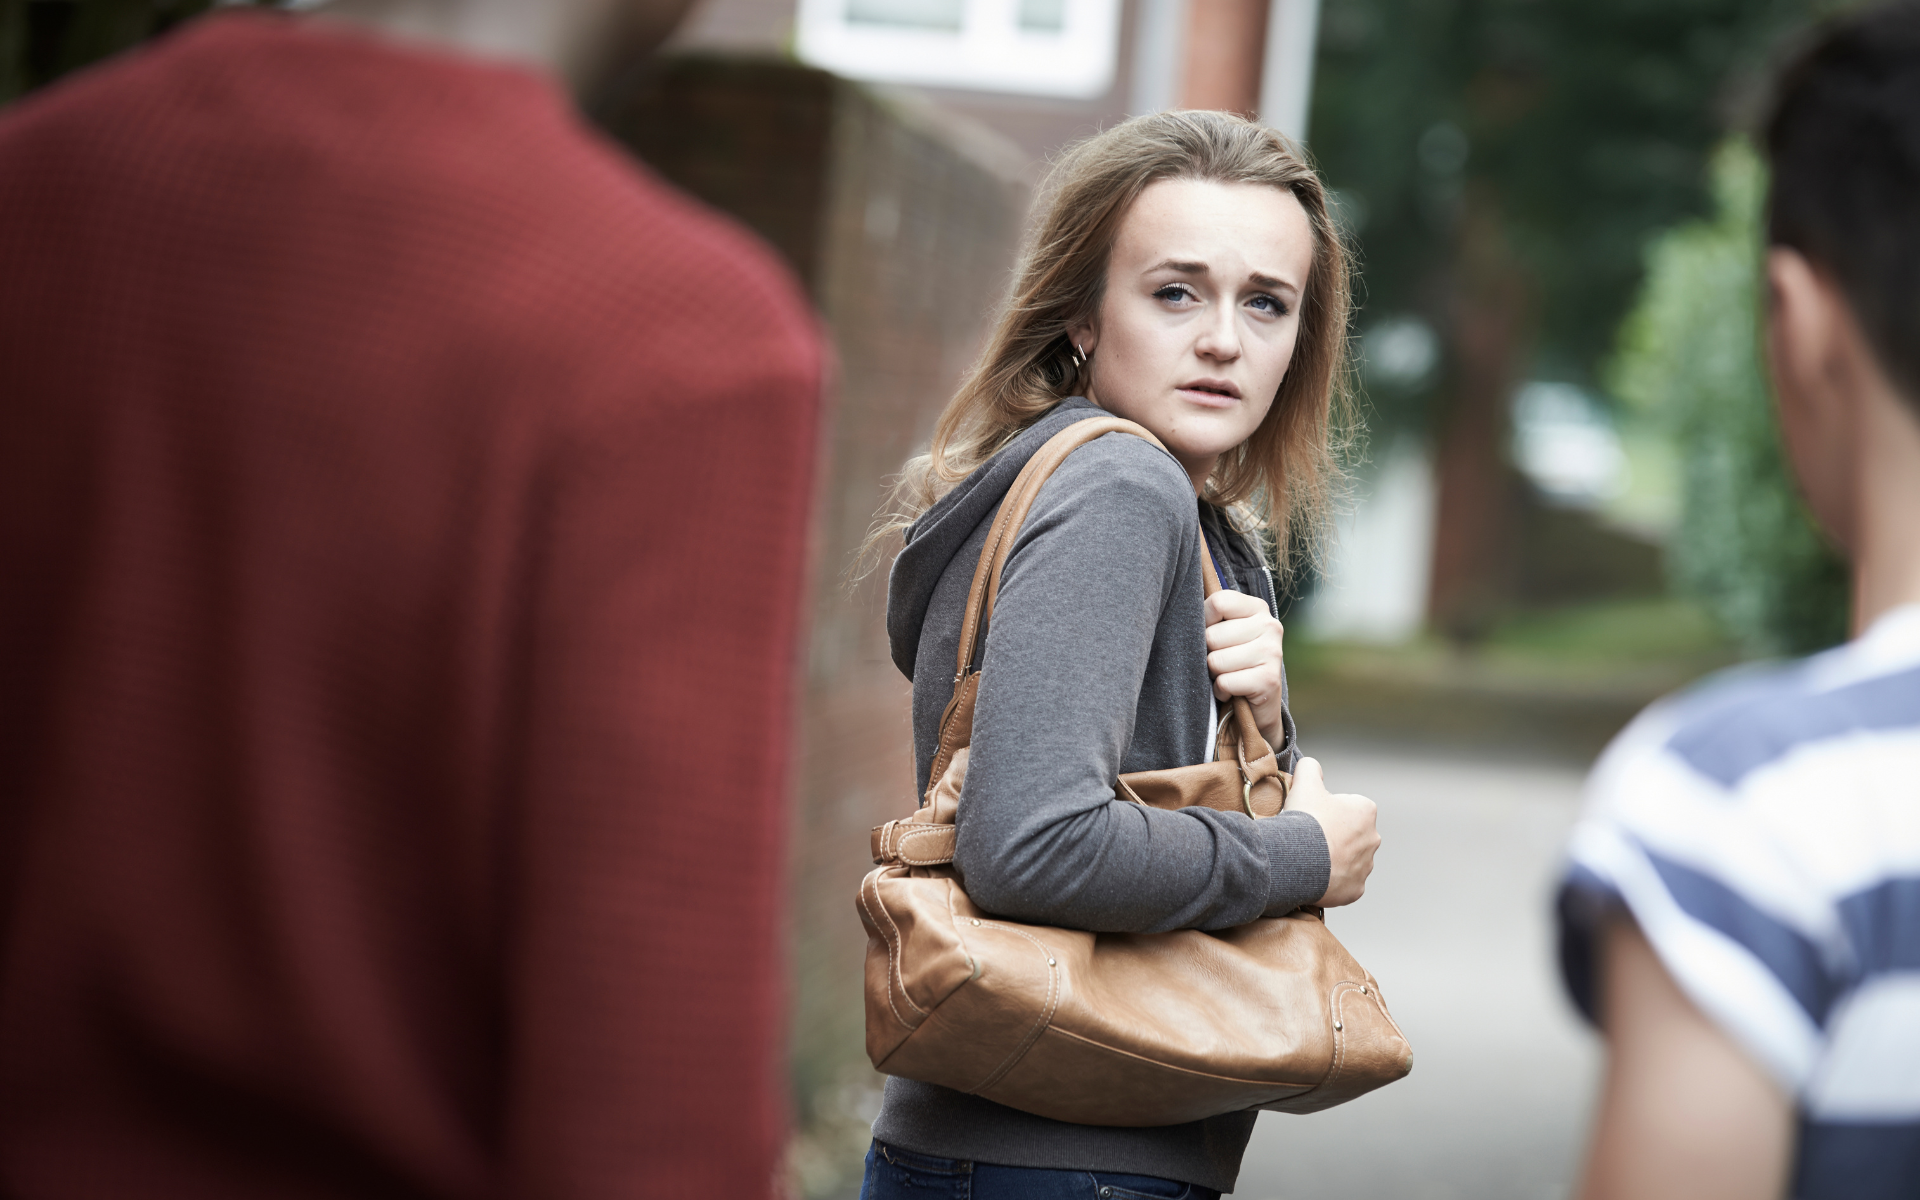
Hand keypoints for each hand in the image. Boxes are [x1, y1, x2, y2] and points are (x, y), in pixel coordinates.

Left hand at [1203, 588, 1285, 748]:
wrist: (1257, 707)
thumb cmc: (1233, 663)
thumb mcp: (1224, 633)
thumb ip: (1210, 617)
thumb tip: (1183, 609)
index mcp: (1257, 608)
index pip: (1218, 602)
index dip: (1203, 621)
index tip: (1208, 634)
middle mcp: (1270, 626)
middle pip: (1212, 635)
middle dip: (1208, 654)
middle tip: (1221, 663)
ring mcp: (1273, 653)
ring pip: (1216, 660)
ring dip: (1214, 674)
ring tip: (1227, 676)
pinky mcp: (1269, 680)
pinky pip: (1224, 682)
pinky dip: (1221, 691)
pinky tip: (1232, 691)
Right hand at [1282, 757, 1377, 906]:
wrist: (1298, 859)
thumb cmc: (1305, 820)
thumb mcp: (1305, 782)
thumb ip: (1310, 767)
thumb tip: (1311, 765)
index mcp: (1366, 811)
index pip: (1350, 807)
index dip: (1329, 810)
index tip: (1313, 816)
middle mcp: (1373, 839)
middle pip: (1351, 835)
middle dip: (1334, 836)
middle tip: (1310, 838)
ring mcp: (1365, 867)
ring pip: (1348, 861)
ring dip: (1333, 859)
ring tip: (1309, 858)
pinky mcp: (1356, 890)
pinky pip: (1343, 884)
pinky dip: (1332, 882)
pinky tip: (1315, 876)